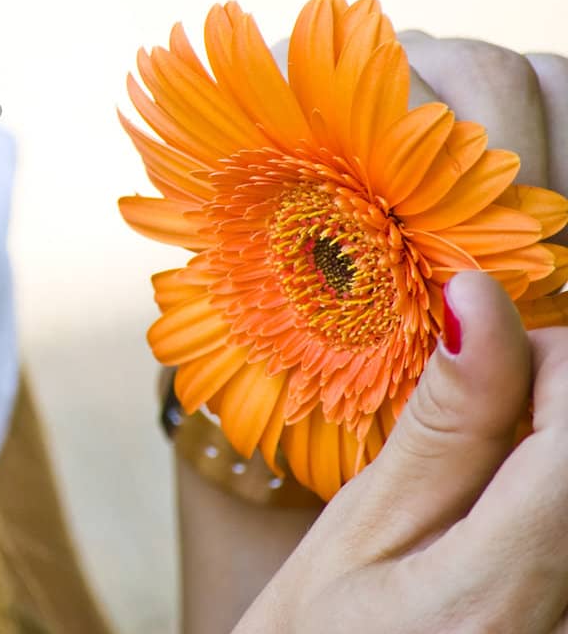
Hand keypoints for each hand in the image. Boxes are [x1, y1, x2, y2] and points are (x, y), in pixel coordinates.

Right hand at [236, 33, 567, 630]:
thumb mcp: (354, 539)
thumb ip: (441, 426)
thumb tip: (489, 298)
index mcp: (517, 575)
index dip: (540, 345)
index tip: (474, 336)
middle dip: (549, 387)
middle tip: (482, 382)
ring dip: (544, 432)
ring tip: (485, 432)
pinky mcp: (564, 607)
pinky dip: (543, 482)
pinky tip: (498, 481)